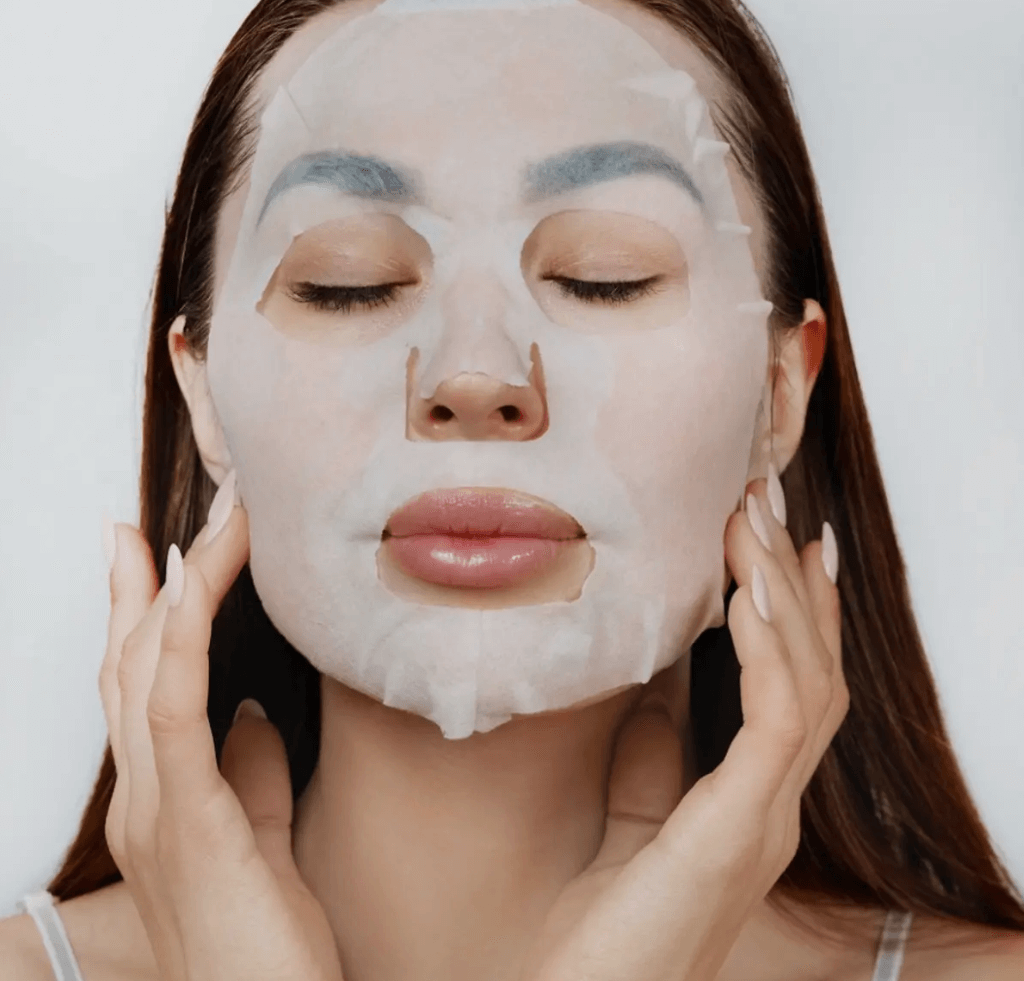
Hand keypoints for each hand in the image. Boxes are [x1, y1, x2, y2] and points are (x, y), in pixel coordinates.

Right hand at [99, 476, 341, 980]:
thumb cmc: (266, 952)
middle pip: (129, 668)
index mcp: (161, 802)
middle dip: (140, 586)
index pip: (141, 690)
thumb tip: (254, 714)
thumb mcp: (260, 845)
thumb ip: (250, 778)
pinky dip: (178, 642)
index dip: (140, 619)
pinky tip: (192, 588)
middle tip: (148, 520)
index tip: (152, 555)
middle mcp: (143, 799)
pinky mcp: (188, 823)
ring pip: (145, 673)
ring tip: (206, 525)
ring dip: (173, 588)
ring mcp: (155, 811)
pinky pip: (174, 712)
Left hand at [521, 475, 847, 980]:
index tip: (785, 539)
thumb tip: (661, 669)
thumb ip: (659, 743)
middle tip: (769, 500)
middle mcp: (775, 803)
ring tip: (754, 523)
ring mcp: (766, 817)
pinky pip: (776, 723)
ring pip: (808, 682)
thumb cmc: (605, 920)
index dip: (799, 610)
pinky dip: (768, 652)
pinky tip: (742, 597)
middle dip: (794, 578)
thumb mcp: (637, 806)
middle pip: (814, 668)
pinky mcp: (738, 828)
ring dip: (782, 594)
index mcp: (754, 797)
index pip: (799, 685)